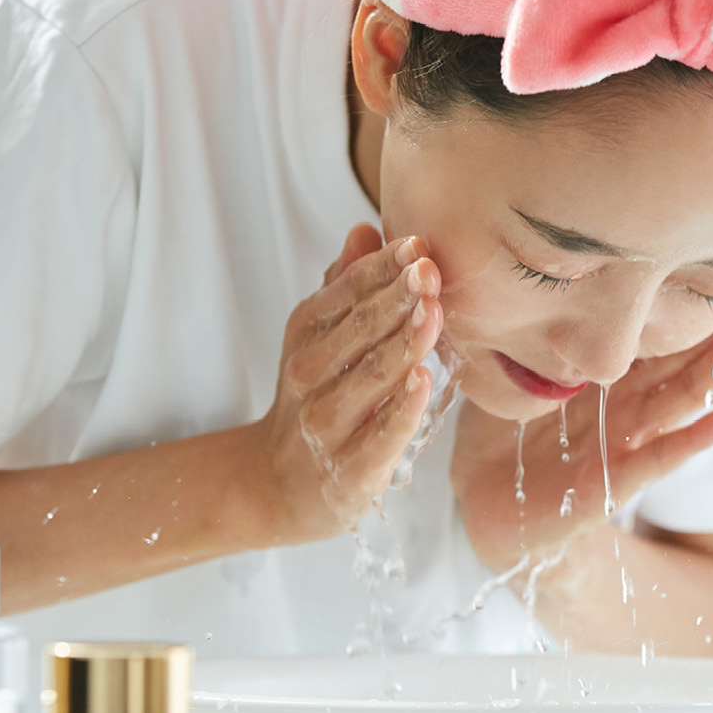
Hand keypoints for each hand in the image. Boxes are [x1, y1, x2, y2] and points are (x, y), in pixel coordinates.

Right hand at [254, 224, 442, 542]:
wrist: (278, 483)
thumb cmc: (313, 397)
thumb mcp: (317, 337)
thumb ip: (343, 286)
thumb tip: (365, 229)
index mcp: (305, 333)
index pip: (345, 292)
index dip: (382, 268)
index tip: (418, 244)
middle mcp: (310, 374)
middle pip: (359, 330)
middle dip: (397, 298)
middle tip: (431, 270)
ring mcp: (328, 423)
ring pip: (369, 377)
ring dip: (403, 344)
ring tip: (434, 313)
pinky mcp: (350, 468)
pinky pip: (380, 435)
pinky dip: (401, 409)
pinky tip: (422, 381)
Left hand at [452, 278, 712, 571]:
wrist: (484, 502)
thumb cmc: (500, 431)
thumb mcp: (512, 368)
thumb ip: (533, 329)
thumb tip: (530, 264)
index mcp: (608, 376)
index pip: (664, 332)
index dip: (701, 300)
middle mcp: (626, 405)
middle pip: (690, 357)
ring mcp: (625, 442)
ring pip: (686, 397)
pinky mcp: (611, 482)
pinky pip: (658, 457)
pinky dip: (696, 437)